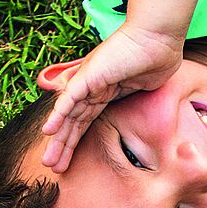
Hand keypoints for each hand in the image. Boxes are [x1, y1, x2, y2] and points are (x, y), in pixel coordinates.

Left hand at [40, 25, 184, 171]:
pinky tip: (49, 131)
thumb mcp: (138, 85)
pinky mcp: (88, 76)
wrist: (158, 40)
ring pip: (68, 115)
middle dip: (63, 146)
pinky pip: (69, 99)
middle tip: (53, 167)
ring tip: (48, 160)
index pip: (84, 121)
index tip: (70, 163)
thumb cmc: (155, 59)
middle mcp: (91, 87)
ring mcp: (88, 81)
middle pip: (73, 122)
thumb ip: (127, 95)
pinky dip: (58, 115)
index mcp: (103, 92)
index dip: (76, 142)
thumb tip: (124, 107)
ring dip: (58, 138)